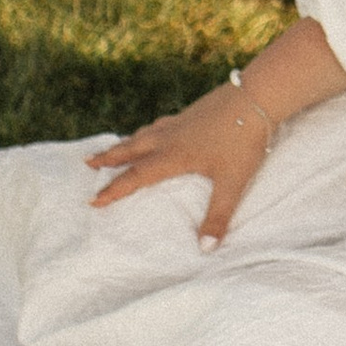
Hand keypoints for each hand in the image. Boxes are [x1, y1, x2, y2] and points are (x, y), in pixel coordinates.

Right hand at [86, 88, 268, 245]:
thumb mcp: (233, 183)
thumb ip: (218, 216)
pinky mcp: (193, 111)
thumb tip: (205, 249)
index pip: (136, 177)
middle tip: (87, 163)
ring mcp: (180, 121)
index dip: (114, 190)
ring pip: (144, 133)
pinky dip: (148, 130)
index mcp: (173, 156)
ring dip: (126, 143)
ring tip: (114, 148)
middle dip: (108, 158)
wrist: (258, 96)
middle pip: (131, 149)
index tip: (93, 201)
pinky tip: (156, 129)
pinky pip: (160, 123)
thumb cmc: (244, 141)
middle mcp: (170, 137)